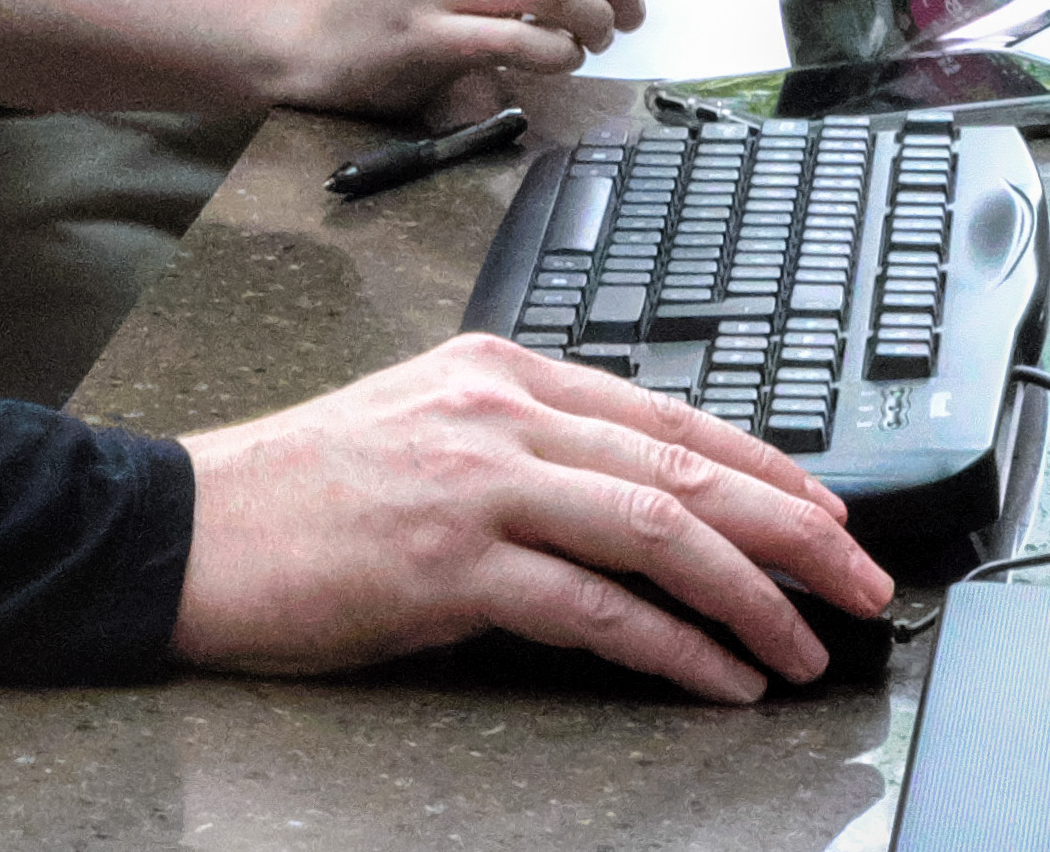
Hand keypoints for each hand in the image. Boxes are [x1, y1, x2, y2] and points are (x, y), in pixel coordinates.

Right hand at [169, 335, 896, 699]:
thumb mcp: (420, 427)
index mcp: (495, 372)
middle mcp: (497, 416)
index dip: (765, 468)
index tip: (829, 513)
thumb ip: (521, 445)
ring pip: (659, 533)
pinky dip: (675, 649)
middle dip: (794, 530)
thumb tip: (636, 500)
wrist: (188, 529)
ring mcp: (476, 488)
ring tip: (806, 647)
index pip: (667, 415)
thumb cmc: (298, 493)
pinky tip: (719, 677)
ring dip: (755, 597)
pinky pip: (597, 610)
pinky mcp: (451, 567)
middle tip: (862, 579)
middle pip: (684, 470)